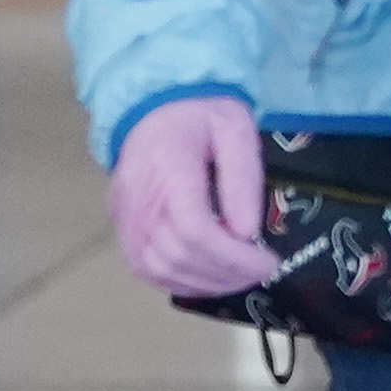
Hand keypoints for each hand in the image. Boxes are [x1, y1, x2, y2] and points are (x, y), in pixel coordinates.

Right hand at [111, 96, 279, 299]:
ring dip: (202, 283)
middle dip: (225, 274)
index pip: (194, 230)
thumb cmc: (200, 114)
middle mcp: (139, 199)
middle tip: (263, 271)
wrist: (153, 106)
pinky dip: (177, 281)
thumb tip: (247, 232)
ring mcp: (125, 216)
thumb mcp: (235, 129)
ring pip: (155, 269)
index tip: (269, 261)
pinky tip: (209, 277)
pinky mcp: (122, 226)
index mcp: (169, 169)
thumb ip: (242, 178)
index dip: (234, 256)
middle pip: (176, 256)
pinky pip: (142, 266)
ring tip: (240, 277)